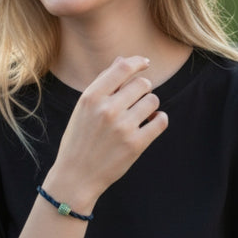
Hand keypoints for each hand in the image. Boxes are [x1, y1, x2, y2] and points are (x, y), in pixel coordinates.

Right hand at [45, 55, 168, 209]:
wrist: (76, 176)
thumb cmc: (79, 141)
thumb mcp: (83, 109)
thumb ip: (103, 84)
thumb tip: (123, 60)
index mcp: (91, 97)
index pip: (122, 68)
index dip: (137, 62)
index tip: (144, 63)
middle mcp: (107, 110)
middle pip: (142, 84)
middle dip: (144, 89)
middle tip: (138, 100)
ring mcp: (123, 128)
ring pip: (153, 101)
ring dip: (150, 106)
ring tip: (141, 115)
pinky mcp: (136, 144)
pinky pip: (161, 121)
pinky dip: (160, 120)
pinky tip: (152, 123)